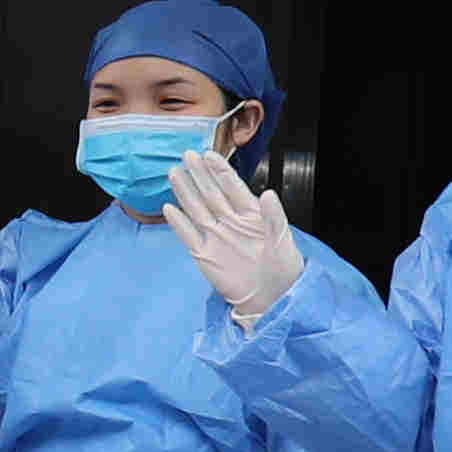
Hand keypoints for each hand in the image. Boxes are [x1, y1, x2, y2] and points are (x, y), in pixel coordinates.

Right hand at [168, 155, 300, 326]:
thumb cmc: (282, 269)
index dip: (220, 171)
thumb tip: (268, 193)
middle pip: (211, 194)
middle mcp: (230, 222)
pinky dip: (178, 222)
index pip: (232, 187)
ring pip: (197, 209)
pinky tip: (169, 208)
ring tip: (174, 173)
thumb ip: (274, 216)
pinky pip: (188, 235)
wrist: (270, 297)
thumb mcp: (282, 240)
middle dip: (199, 174)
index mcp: (251, 215)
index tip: (210, 154)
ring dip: (185, 192)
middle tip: (187, 156)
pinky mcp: (204, 254)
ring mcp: (216, 237)